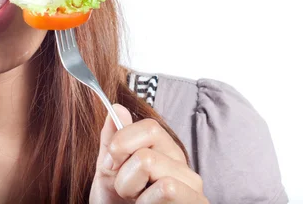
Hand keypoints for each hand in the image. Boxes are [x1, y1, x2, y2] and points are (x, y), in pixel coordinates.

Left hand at [89, 104, 207, 202]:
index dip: (122, 141)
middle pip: (146, 152)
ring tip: (137, 203)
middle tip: (127, 191)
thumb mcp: (109, 172)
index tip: (111, 162)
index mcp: (165, 153)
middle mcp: (184, 168)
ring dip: (133, 190)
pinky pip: (166, 190)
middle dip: (124, 175)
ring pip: (154, 170)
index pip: (149, 127)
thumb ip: (112, 142)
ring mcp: (193, 189)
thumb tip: (116, 107)